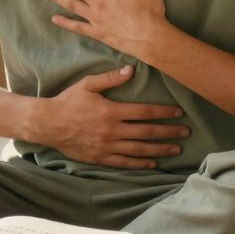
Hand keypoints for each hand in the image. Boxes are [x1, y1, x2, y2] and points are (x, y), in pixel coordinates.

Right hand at [31, 66, 189, 169]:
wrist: (48, 124)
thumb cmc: (68, 101)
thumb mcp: (87, 85)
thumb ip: (110, 78)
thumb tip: (131, 70)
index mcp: (111, 111)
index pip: (145, 112)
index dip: (164, 113)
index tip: (178, 113)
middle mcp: (113, 130)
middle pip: (147, 132)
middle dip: (168, 132)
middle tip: (186, 132)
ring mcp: (107, 146)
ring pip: (140, 149)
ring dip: (160, 149)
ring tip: (176, 149)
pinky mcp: (101, 158)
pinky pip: (125, 163)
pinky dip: (141, 163)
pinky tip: (154, 162)